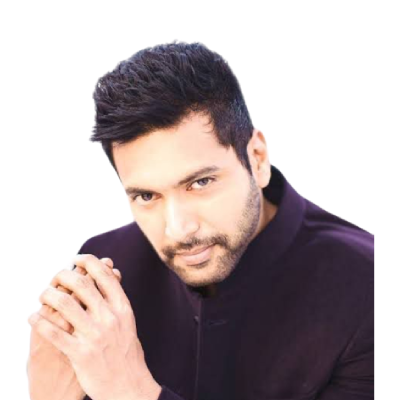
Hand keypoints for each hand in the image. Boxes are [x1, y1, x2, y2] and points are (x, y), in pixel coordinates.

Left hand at [27, 254, 161, 399]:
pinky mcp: (80, 354)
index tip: (75, 259)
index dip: (88, 261)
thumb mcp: (127, 322)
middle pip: (81, 284)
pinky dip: (39, 322)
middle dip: (62, 275)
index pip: (104, 275)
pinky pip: (54, 333)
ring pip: (65, 304)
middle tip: (54, 277)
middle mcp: (110, 317)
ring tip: (42, 295)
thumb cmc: (126, 352)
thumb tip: (110, 274)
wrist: (129, 387)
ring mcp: (95, 335)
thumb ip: (116, 301)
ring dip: (48, 295)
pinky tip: (31, 317)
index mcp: (122, 307)